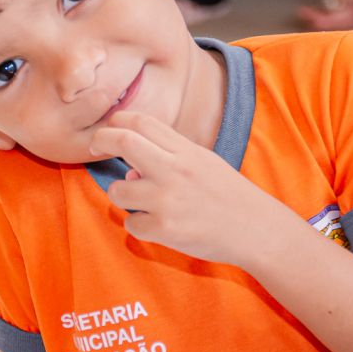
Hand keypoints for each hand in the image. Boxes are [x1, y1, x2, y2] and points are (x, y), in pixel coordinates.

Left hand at [89, 112, 293, 265]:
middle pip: (122, 141)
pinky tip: (159, 227)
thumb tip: (130, 166)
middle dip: (101, 141)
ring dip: (122, 195)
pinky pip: (131, 224)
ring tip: (144, 202)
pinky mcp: (165, 229)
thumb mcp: (203, 163)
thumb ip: (167, 158)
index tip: (110, 130)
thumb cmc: (229, 195)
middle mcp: (174, 170)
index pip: (140, 122)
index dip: (116, 122)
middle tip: (95, 149)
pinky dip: (139, 226)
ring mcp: (167, 200)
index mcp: (185, 150)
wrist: (256, 229)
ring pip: (117, 190)